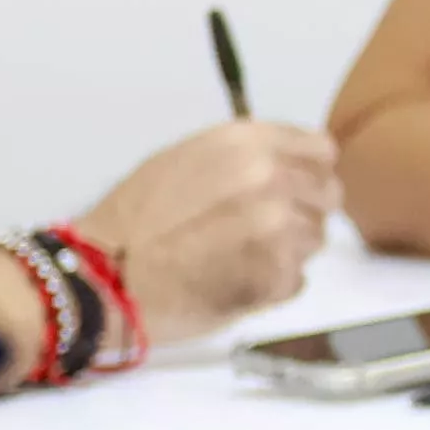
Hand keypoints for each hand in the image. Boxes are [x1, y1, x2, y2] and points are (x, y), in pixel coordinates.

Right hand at [74, 117, 338, 345]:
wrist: (103, 278)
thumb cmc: (132, 221)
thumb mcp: (185, 161)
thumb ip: (243, 158)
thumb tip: (288, 165)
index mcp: (248, 143)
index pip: (322, 151)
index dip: (309, 172)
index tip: (295, 189)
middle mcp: (272, 178)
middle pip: (325, 196)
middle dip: (302, 213)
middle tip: (259, 232)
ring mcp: (279, 228)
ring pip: (314, 240)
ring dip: (287, 252)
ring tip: (235, 259)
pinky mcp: (277, 275)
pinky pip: (297, 280)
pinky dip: (272, 286)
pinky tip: (232, 282)